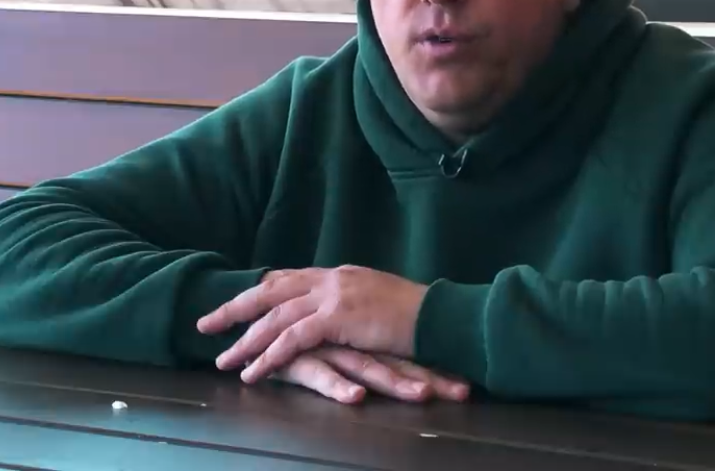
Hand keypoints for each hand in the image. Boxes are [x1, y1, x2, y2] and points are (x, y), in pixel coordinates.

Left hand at [197, 265, 427, 383]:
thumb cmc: (417, 312)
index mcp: (339, 274)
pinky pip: (293, 339)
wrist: (440, 314)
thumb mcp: (378, 298)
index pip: (288, 278)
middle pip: (271, 290)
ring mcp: (334, 296)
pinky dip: (270, 356)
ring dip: (246, 340)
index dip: (259, 292)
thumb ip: (353, 301)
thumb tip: (339, 312)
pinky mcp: (338, 318)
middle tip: (206, 324)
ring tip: (225, 360)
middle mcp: (331, 279)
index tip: (236, 302)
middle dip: (236, 308)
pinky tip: (254, 372)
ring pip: (276, 317)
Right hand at [271, 346, 468, 404]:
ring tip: (422, 395)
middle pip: (398, 361)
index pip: (407, 354)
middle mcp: (352, 340)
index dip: (437, 368)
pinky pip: (320, 374)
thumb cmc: (293, 336)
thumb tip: (393, 373)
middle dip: (430, 377)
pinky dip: (338, 387)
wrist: (246, 316)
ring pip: (366, 366)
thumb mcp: (333, 345)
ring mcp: (328, 347)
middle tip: (462, 392)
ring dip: (394, 382)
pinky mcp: (301, 358)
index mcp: (364, 336)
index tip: (468, 388)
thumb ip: (359, 355)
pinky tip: (355, 398)